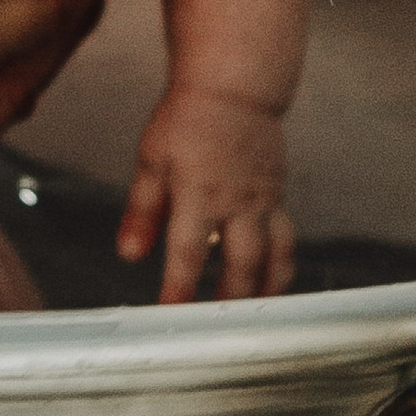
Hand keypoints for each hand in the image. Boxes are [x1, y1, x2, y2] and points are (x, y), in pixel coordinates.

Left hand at [118, 88, 294, 305]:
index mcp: (198, 193)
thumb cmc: (188, 118)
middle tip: (213, 328)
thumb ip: (142, 210)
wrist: (236, 88)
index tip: (170, 314)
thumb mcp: (152, 159)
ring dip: (264, 292)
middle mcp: (236, 202)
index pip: (187, 253)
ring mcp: (264, 201)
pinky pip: (286, 240)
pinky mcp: (278, 197)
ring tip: (251, 317)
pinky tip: (271, 283)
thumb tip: (129, 255)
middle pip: (240, 266)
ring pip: (273, 258)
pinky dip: (280, 267)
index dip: (179, 288)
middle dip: (227, 302)